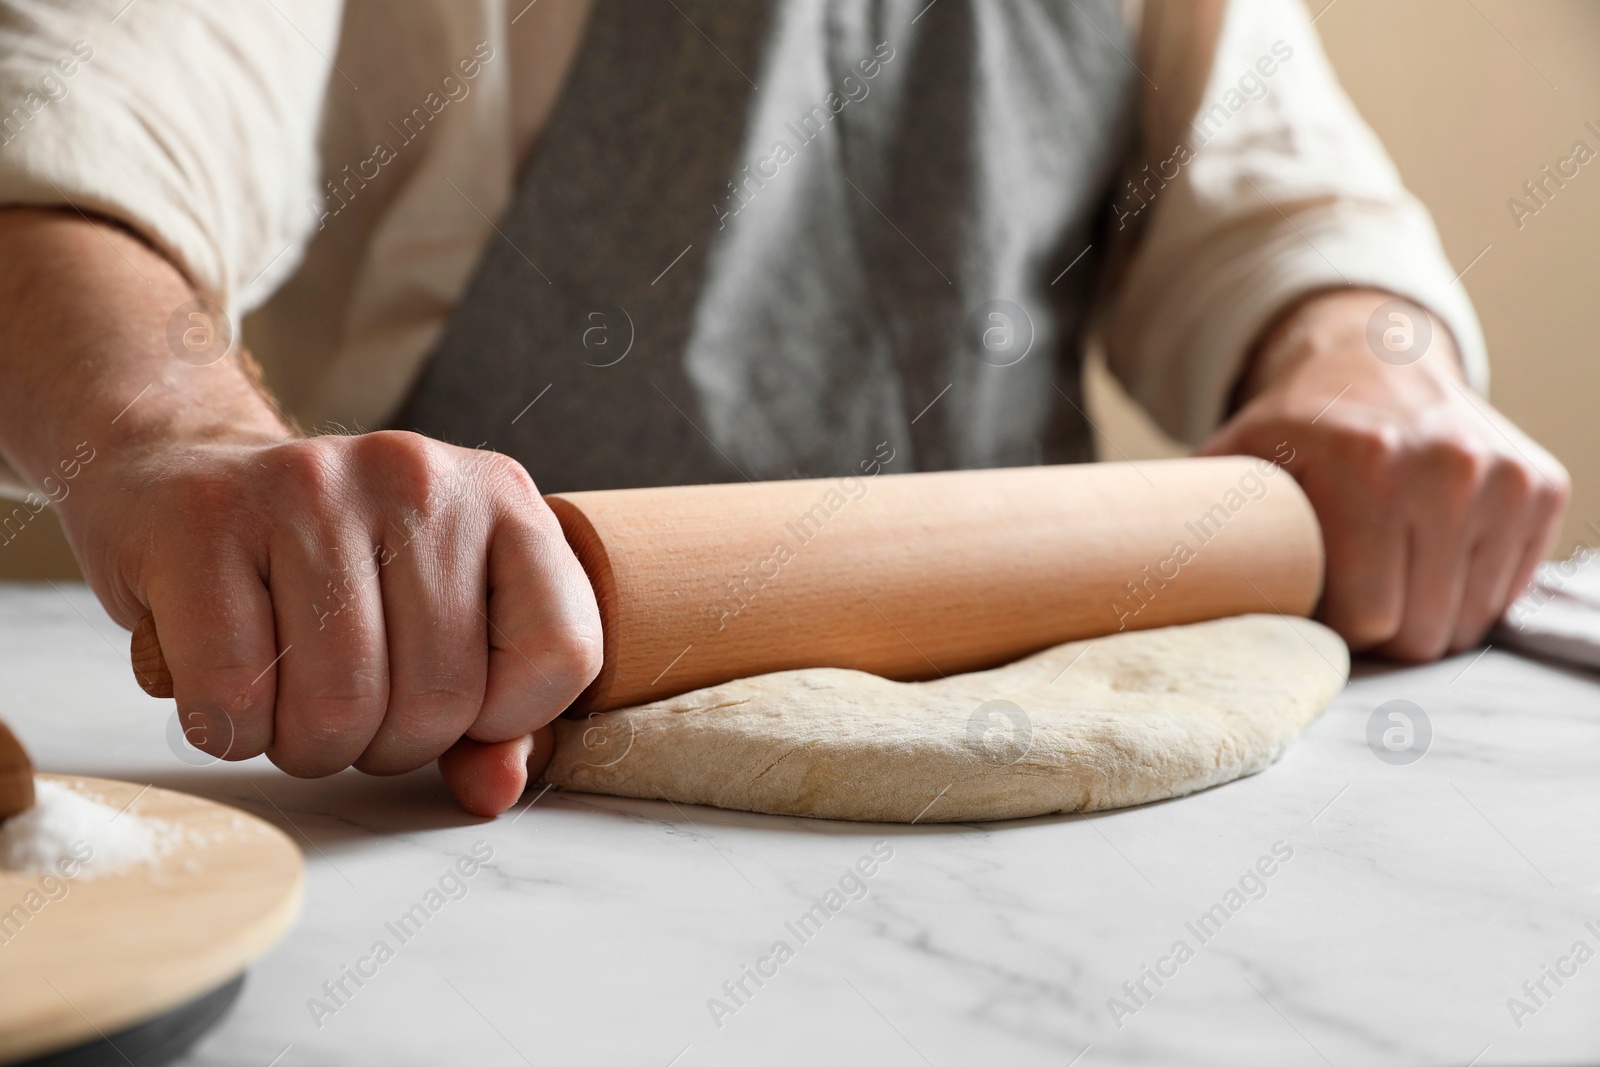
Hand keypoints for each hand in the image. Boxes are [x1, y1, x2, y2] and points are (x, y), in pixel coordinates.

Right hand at [61, 431, 601, 813]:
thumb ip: (495, 715)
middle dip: (390, 745)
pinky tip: (230, 686)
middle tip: (351, 706)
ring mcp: (310, 488)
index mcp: (502, 496)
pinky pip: (237, 695)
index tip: (452, 699)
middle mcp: (417, 478)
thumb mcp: (441, 619)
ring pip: (340, 709)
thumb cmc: (330, 570)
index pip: (563, 652)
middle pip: (442, 698)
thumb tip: (495, 788)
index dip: (506, 716)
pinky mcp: (206, 519)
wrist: (185, 477)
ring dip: (310, 746)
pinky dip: (233, 730)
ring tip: (291, 696)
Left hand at [1199, 289, 1568, 660]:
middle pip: (1421, 631)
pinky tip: (1430, 555)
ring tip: (1387, 576)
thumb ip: (1182, 521)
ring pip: (1468, 622)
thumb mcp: (1230, 462)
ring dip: (1425, 617)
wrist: (1372, 360)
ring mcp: (1503, 475)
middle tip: (1348, 599)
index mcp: (1365, 464)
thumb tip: (1113, 575)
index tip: (1310, 606)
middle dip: (1379, 632)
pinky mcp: (1541, 484)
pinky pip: (1507, 592)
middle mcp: (1447, 465)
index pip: (1364, 618)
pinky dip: (1468, 592)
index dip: (1330, 628)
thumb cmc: (1292, 432)